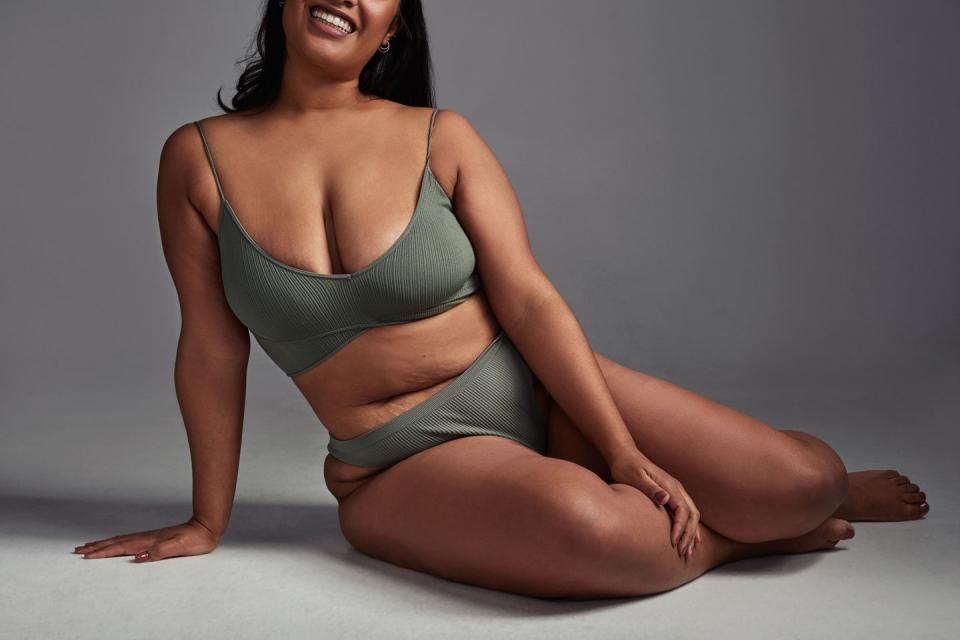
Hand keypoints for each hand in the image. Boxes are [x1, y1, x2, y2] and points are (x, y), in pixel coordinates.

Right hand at [73, 517, 220, 562]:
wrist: (207, 527)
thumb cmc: (196, 539)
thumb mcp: (180, 547)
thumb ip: (160, 552)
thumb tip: (139, 557)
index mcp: (150, 541)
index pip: (122, 548)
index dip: (104, 552)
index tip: (87, 555)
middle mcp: (147, 538)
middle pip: (117, 542)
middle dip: (97, 547)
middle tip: (79, 550)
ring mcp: (150, 536)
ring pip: (121, 540)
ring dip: (104, 543)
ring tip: (89, 546)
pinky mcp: (155, 537)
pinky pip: (130, 540)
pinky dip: (118, 542)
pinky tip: (115, 544)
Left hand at [609, 450, 701, 559]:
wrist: (624, 455)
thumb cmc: (626, 467)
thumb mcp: (635, 477)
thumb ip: (650, 488)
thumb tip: (666, 498)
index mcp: (670, 485)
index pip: (683, 511)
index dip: (680, 528)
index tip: (674, 544)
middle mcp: (676, 488)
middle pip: (692, 515)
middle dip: (689, 536)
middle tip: (683, 554)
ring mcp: (675, 491)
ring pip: (691, 515)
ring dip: (691, 534)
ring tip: (689, 553)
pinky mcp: (670, 494)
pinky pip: (685, 512)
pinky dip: (689, 527)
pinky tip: (687, 538)